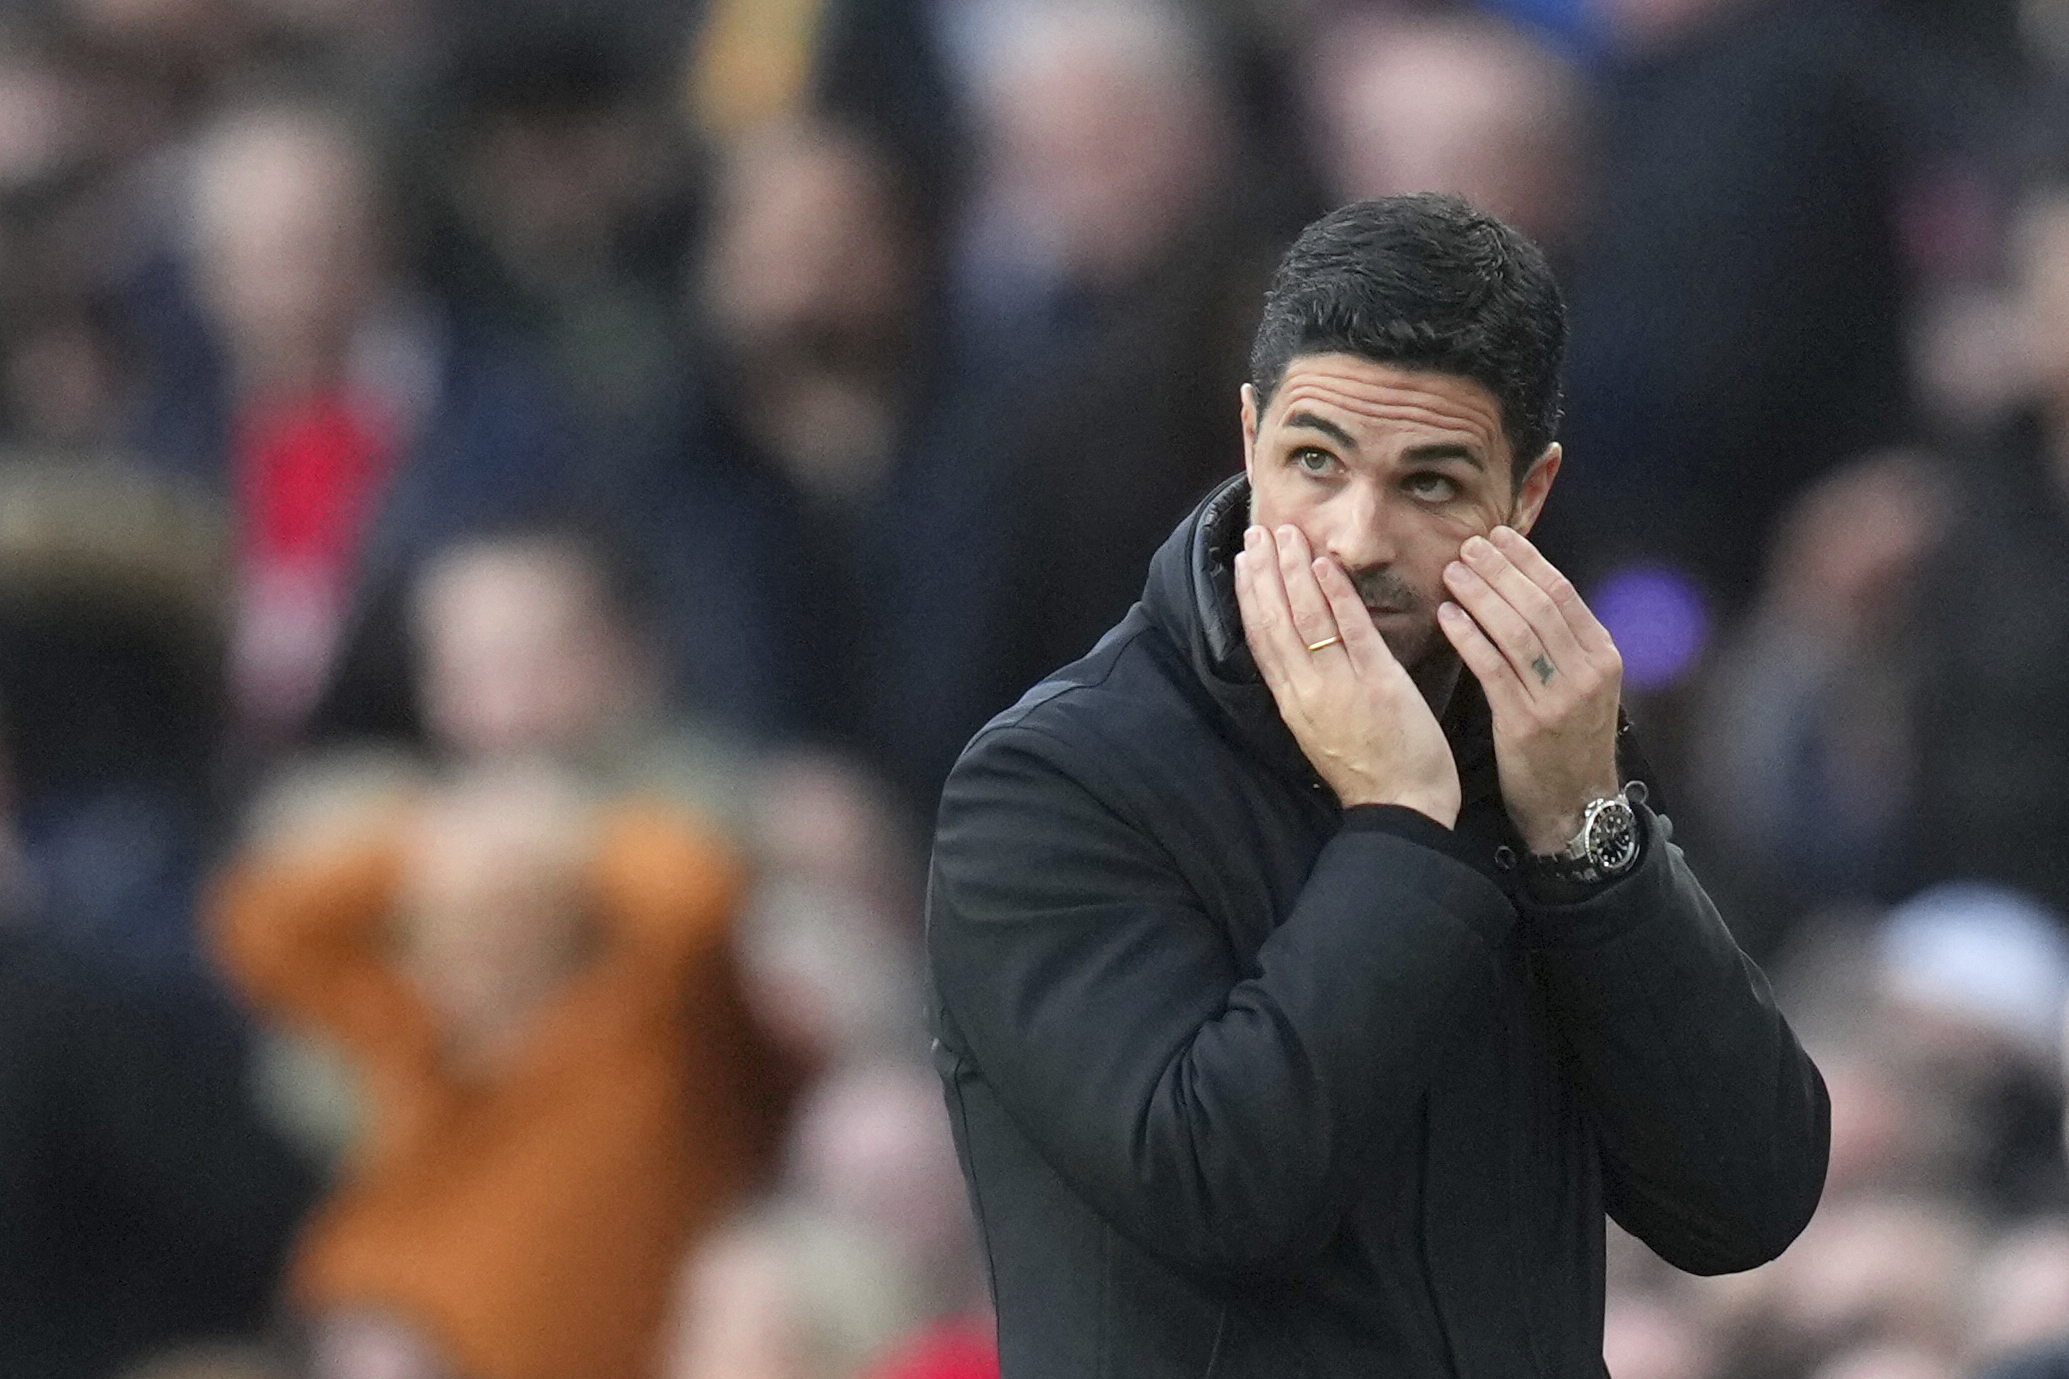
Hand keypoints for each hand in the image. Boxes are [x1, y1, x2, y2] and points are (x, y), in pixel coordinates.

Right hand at [1234, 524, 1460, 825]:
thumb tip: (1299, 654)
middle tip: (1259, 532)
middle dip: (1265, 572)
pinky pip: (1352, 630)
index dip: (1248, 596)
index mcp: (1292, 702)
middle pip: (1276, 621)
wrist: (1401, 807)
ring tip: (1287, 535)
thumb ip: (1309, 691)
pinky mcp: (1378, 683)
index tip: (1242, 560)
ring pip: (1307, 618)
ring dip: (1295, 571)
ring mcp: (1340, 686)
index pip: (1260, 638)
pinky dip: (1338, 595)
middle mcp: (1306, 691)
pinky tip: (1326, 565)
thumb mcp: (1323, 730)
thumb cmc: (1368, 772)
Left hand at [1438, 527, 1621, 853]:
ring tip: (1452, 572)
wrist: (1574, 806)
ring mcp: (1558, 698)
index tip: (1498, 536)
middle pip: (1538, 604)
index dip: (1528, 560)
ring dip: (1480, 595)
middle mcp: (1586, 672)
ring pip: (1515, 630)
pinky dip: (1469, 637)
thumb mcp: (1583, 687)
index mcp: (1602, 656)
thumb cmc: (1568, 741)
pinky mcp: (1526, 723)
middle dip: (1500, 570)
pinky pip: (1493, 668)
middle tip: (1468, 546)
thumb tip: (1527, 589)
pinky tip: (1447, 617)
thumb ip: (1563, 643)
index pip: (1562, 592)